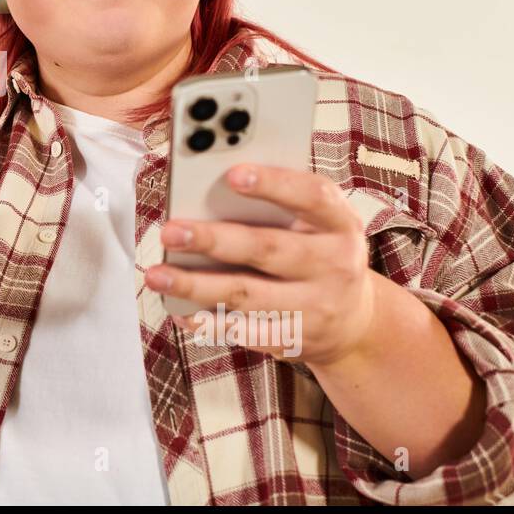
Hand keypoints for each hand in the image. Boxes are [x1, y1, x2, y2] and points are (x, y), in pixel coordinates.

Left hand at [145, 163, 381, 367]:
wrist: (355, 321)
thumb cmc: (319, 252)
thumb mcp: (318, 223)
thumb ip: (279, 204)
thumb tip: (211, 189)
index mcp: (340, 223)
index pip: (311, 196)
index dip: (274, 184)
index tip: (232, 174)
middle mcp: (334, 265)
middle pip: (268, 249)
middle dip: (214, 240)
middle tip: (171, 231)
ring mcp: (315, 307)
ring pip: (247, 295)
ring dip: (196, 286)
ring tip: (158, 275)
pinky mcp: (294, 339)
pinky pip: (244, 332)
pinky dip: (209, 321)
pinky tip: (180, 309)